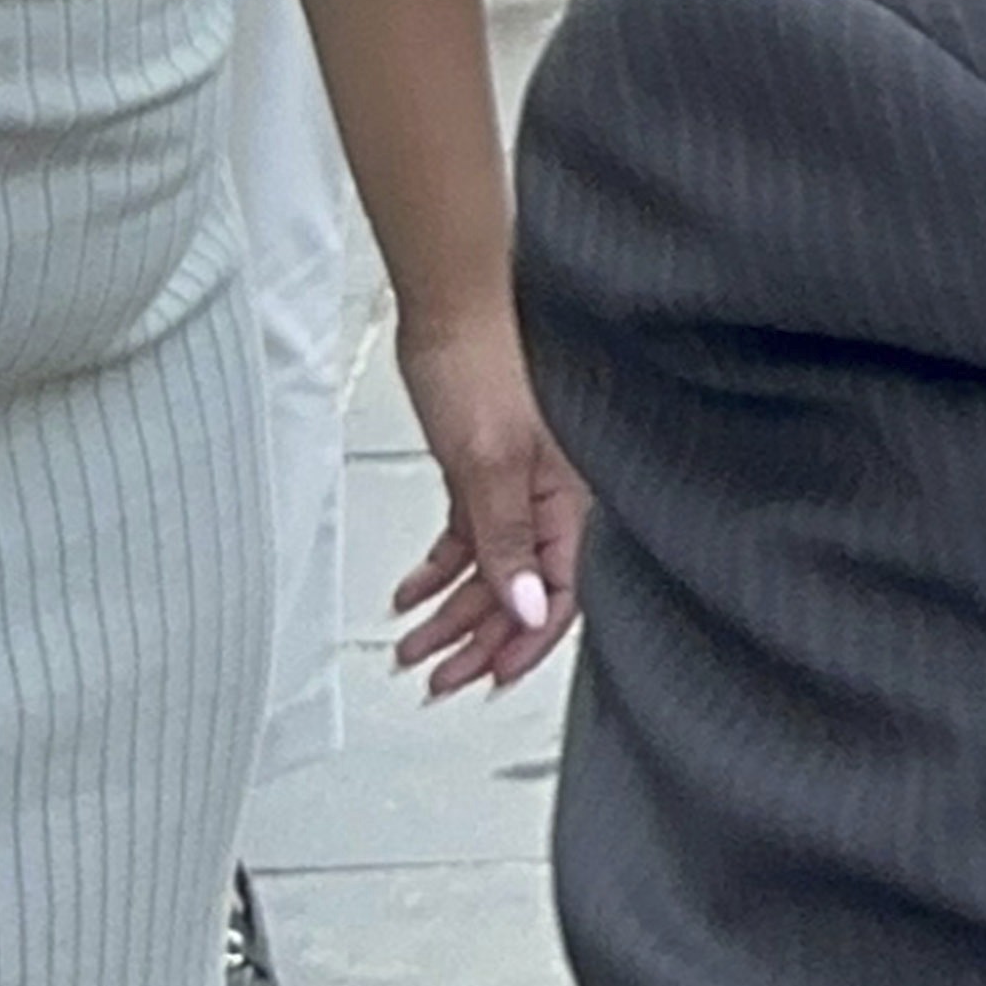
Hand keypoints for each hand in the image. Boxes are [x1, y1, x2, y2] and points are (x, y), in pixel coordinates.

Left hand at [387, 307, 588, 698]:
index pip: (560, 592)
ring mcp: (520, 488)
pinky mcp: (489, 474)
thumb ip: (508, 540)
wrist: (452, 306)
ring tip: (413, 647)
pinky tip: (411, 593)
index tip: (489, 676)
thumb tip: (524, 609)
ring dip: (451, 614)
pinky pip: (472, 541)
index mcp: (574, 498)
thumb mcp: (490, 463)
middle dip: (478, 641)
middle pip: (520, 592)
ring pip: (491, 572)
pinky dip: (441, 573)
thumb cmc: (485, 361)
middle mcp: (553, 500)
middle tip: (439, 678)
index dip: (524, 642)